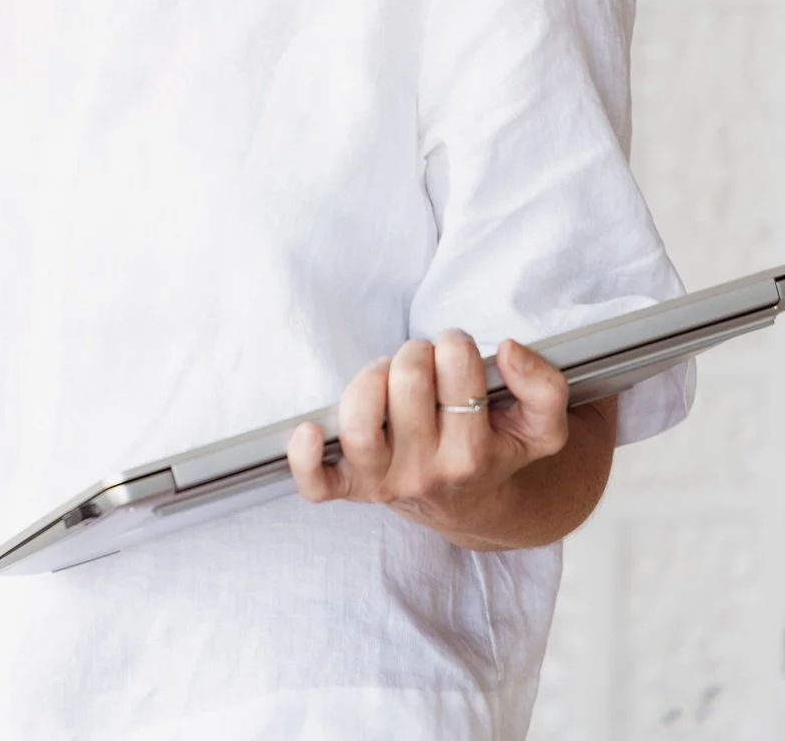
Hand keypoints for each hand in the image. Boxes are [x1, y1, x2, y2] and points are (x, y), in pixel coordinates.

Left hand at [286, 329, 570, 543]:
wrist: (471, 506)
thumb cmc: (496, 450)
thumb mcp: (541, 428)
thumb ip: (545, 387)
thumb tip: (509, 350)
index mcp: (473, 454)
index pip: (457, 365)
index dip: (457, 345)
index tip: (460, 356)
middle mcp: (426, 472)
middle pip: (407, 379)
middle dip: (418, 354)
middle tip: (428, 369)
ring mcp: (384, 482)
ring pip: (361, 419)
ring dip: (373, 378)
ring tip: (390, 380)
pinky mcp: (351, 487)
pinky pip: (317, 483)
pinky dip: (305, 457)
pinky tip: (309, 430)